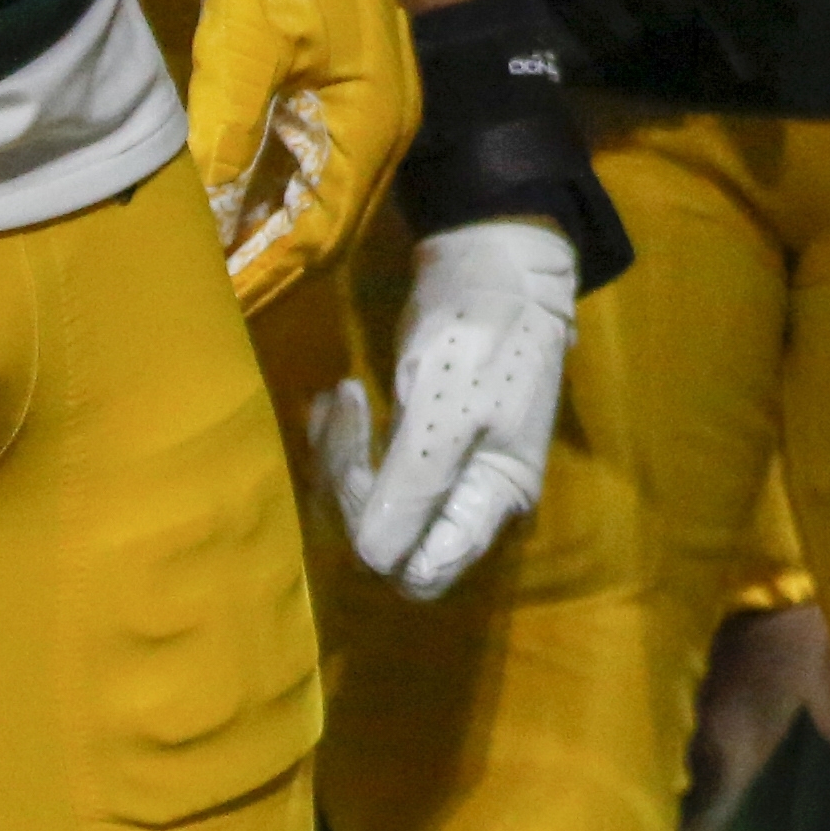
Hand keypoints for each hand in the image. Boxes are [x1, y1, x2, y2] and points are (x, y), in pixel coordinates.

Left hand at [188, 0, 415, 312]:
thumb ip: (227, 131)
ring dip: (269, 249)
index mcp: (369, 127)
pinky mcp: (348, 109)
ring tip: (212, 283)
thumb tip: (208, 220)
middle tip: (204, 313)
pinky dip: (274, 213)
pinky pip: (314, 181)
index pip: (315, 232)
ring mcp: (371, 124)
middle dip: (266, 275)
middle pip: (325, 235)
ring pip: (321, 213)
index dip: (262, 274)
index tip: (211, 308)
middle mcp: (381, 139)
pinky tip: (232, 227)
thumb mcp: (243, 41)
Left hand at [312, 216, 579, 597]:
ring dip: (340, 458)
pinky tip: (337, 399)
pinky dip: (345, 441)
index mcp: (490, 502)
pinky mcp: (416, 441)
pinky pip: (369, 468)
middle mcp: (465, 500)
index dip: (383, 536)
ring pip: (371, 504)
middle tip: (342, 415)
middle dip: (352, 489)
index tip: (364, 470)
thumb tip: (376, 559)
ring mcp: (441, 471)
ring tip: (336, 398)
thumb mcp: (449, 411)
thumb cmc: (482, 335)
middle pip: (390, 539)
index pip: (424, 568)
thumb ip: (415, 487)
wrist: (494, 261)